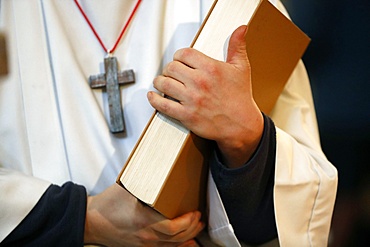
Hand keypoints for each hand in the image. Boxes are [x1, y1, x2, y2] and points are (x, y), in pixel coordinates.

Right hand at [84, 183, 203, 246]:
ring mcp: (143, 244)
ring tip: (196, 227)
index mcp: (143, 221)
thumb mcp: (126, 188)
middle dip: (192, 228)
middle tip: (200, 217)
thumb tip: (158, 166)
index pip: (173, 228)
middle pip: (177, 239)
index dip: (187, 222)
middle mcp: (145, 236)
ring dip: (188, 237)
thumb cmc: (105, 205)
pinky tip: (186, 243)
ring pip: (172, 246)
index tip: (194, 212)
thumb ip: (143, 180)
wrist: (90, 222)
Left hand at [148, 25, 262, 167]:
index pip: (184, 54)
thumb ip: (237, 47)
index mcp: (211, 69)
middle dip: (169, 69)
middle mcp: (200, 83)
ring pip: (164, 83)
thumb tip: (240, 29)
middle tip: (171, 73)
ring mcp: (192, 100)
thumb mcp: (241, 68)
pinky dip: (154, 99)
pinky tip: (153, 96)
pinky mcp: (186, 115)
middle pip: (171, 67)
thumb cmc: (240, 97)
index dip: (179, 56)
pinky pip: (163, 105)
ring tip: (161, 82)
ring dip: (159, 81)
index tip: (179, 60)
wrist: (241, 124)